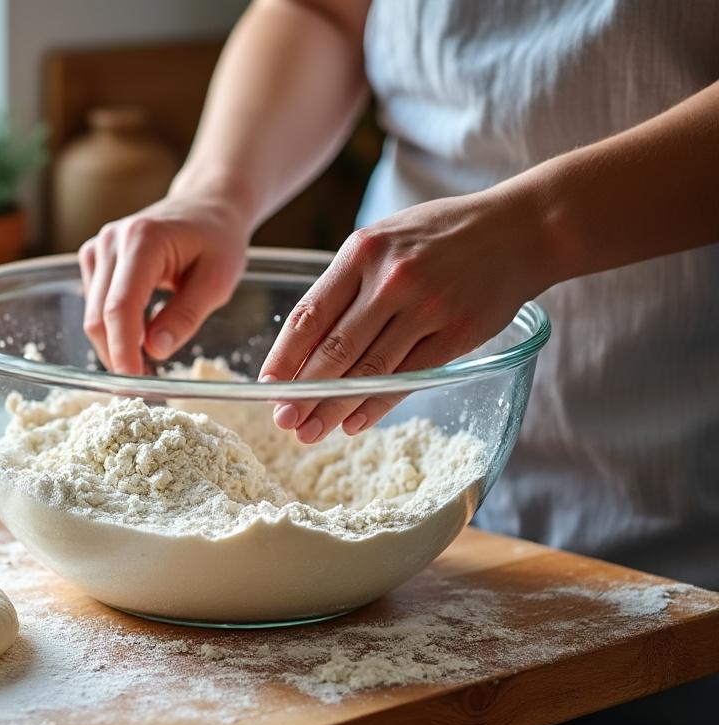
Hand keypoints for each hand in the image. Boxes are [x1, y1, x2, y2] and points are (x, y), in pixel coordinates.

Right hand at [79, 195, 251, 373]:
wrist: (206, 206)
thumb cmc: (218, 241)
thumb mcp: (218, 281)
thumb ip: (187, 315)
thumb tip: (156, 351)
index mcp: (143, 240)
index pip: (121, 306)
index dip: (123, 349)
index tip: (134, 383)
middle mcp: (112, 240)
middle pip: (99, 315)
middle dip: (117, 355)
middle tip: (144, 385)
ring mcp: (98, 247)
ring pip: (93, 313)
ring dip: (115, 344)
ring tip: (146, 362)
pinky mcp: (94, 257)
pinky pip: (95, 304)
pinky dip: (113, 327)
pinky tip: (140, 333)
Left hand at [258, 188, 552, 441]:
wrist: (521, 229)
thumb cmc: (442, 234)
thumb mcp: (385, 238)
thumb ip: (348, 282)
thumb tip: (305, 341)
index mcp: (363, 252)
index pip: (310, 314)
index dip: (284, 356)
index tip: (267, 385)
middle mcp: (390, 280)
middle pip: (334, 349)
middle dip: (302, 391)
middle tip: (282, 420)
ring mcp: (426, 308)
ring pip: (368, 370)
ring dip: (334, 407)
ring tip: (310, 432)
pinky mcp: (457, 334)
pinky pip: (407, 378)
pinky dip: (376, 405)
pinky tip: (353, 422)